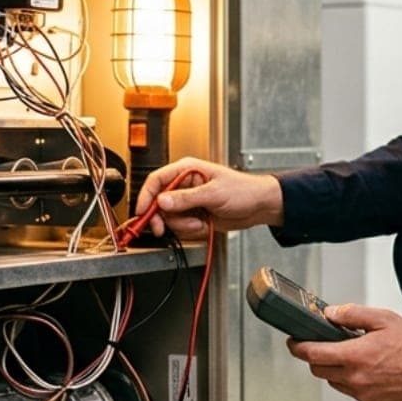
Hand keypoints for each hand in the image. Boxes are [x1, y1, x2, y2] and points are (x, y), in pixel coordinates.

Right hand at [133, 156, 282, 238]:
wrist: (259, 206)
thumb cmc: (244, 190)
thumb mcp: (214, 194)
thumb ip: (186, 198)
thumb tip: (162, 201)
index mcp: (187, 170)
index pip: (157, 180)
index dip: (146, 196)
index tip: (142, 211)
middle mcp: (184, 185)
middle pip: (158, 202)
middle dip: (162, 217)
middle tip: (163, 228)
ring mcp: (189, 201)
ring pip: (169, 217)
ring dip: (182, 225)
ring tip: (198, 223)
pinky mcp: (194, 214)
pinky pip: (181, 225)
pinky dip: (190, 229)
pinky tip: (203, 225)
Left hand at [286, 304, 401, 400]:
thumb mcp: (383, 319)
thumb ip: (352, 315)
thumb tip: (330, 314)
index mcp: (355, 356)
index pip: (313, 354)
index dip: (298, 347)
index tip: (293, 342)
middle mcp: (356, 378)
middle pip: (319, 370)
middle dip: (316, 357)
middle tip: (324, 345)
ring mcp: (364, 394)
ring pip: (335, 382)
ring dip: (335, 369)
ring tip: (353, 356)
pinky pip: (352, 392)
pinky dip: (352, 381)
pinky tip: (368, 369)